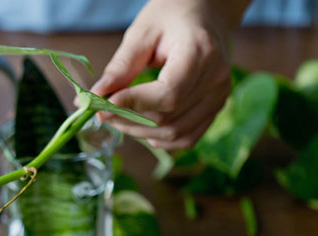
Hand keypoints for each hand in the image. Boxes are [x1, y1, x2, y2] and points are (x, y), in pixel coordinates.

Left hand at [90, 0, 249, 149]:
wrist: (204, 14)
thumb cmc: (173, 16)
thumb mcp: (142, 32)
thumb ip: (121, 66)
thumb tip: (97, 95)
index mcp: (201, 52)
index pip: (168, 94)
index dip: (133, 104)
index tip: (104, 103)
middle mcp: (216, 79)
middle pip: (169, 118)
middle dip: (129, 120)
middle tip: (103, 111)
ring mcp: (219, 97)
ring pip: (175, 134)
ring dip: (140, 132)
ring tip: (119, 117)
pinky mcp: (216, 108)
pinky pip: (187, 138)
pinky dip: (160, 138)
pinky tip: (142, 125)